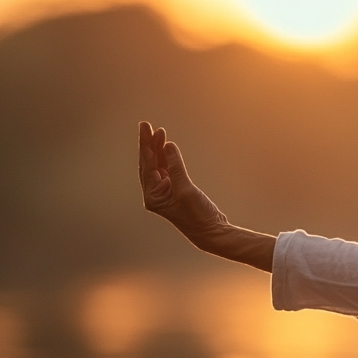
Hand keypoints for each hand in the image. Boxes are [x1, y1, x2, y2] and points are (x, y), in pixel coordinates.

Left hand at [138, 122, 228, 248]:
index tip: (146, 127)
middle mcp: (155, 194)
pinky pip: (167, 170)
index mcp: (152, 196)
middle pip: (149, 163)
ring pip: (158, 166)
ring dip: (158, 149)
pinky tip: (167, 147)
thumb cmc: (198, 215)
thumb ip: (176, 167)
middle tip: (148, 125)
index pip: (147, 164)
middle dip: (149, 144)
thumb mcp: (185, 189)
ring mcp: (165, 192)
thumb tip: (169, 146)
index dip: (146, 145)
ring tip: (159, 133)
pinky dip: (167, 158)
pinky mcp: (175, 191)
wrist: (211, 232)